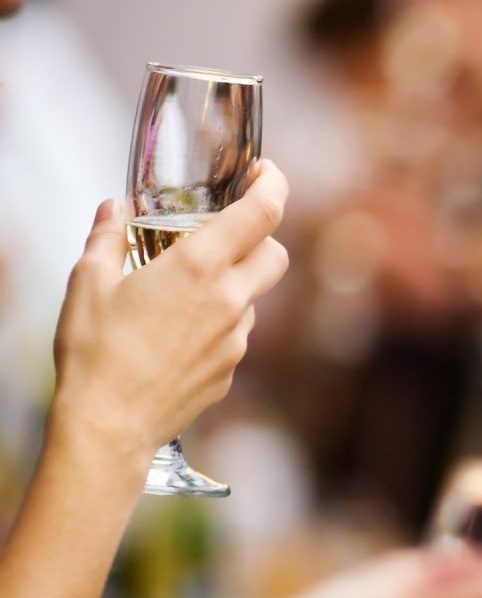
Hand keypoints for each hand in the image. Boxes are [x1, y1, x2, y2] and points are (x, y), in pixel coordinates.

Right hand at [49, 163, 289, 465]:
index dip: (273, 184)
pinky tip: (178, 332)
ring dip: (234, 283)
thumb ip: (107, 237)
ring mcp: (237, 339)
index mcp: (198, 268)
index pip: (263, 213)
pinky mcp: (232, 370)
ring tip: (183, 291)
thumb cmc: (94, 352)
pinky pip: (237, 333)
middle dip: (262, 236)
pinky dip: (220, 321)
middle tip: (229, 232)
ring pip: (255, 296)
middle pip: (277, 254)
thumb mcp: (87, 282)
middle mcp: (229, 300)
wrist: (108, 425)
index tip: (266, 172)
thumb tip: (113, 208)